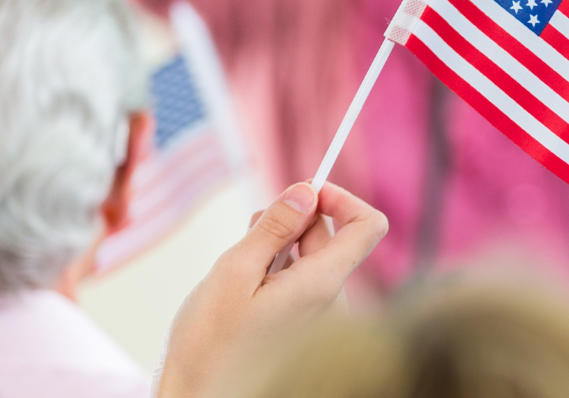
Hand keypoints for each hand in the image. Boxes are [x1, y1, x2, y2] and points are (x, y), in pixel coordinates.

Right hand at [156, 183, 388, 397]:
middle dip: (293, 223)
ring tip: (239, 267)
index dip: (341, 199)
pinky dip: (276, 272)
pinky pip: (301, 283)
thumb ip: (273, 228)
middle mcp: (332, 301)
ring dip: (279, 248)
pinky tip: (245, 288)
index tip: (304, 192)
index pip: (367, 227)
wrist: (202, 394)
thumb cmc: (209, 343)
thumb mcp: (234, 272)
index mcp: (322, 285)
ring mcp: (320, 315)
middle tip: (251, 231)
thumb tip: (306, 190)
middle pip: (330, 238)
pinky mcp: (304, 324)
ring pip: (311, 259)